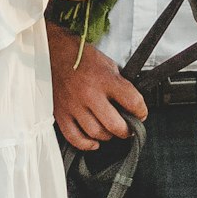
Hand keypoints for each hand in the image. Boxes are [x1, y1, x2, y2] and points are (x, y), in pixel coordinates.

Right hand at [47, 26, 146, 151]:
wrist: (55, 53)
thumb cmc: (82, 58)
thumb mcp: (108, 64)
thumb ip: (119, 84)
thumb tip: (130, 104)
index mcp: (105, 79)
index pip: (132, 101)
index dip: (141, 111)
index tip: (141, 114)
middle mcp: (90, 94)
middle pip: (115, 124)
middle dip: (126, 130)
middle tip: (128, 129)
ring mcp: (74, 106)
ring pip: (96, 133)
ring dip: (107, 136)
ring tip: (110, 131)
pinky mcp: (61, 114)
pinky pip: (75, 138)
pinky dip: (86, 144)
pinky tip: (93, 141)